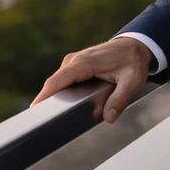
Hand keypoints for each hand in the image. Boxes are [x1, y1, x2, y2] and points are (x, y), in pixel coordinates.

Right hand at [30, 36, 154, 122]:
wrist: (135, 45)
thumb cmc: (133, 61)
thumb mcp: (132, 81)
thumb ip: (120, 99)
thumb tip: (109, 118)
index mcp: (84, 63)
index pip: (57, 81)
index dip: (44, 96)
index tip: (34, 111)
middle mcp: (74, 60)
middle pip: (53, 84)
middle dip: (46, 102)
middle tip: (41, 124)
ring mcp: (72, 62)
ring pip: (57, 83)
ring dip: (53, 98)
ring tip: (49, 118)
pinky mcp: (74, 66)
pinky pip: (62, 81)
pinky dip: (59, 93)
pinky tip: (60, 107)